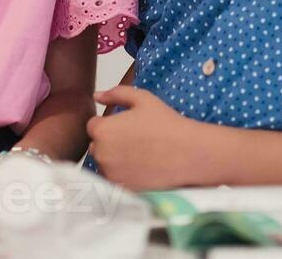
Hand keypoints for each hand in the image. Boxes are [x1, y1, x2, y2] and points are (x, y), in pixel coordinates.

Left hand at [87, 86, 211, 190]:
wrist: (188, 153)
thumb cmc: (166, 123)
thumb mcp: (142, 98)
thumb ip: (115, 94)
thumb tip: (96, 96)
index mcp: (103, 130)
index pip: (93, 126)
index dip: (110, 124)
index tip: (127, 126)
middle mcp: (101, 154)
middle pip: (97, 145)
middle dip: (109, 142)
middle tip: (135, 139)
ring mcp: (110, 174)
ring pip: (105, 163)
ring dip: (115, 159)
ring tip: (140, 154)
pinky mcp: (121, 188)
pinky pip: (115, 179)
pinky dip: (123, 174)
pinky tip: (141, 167)